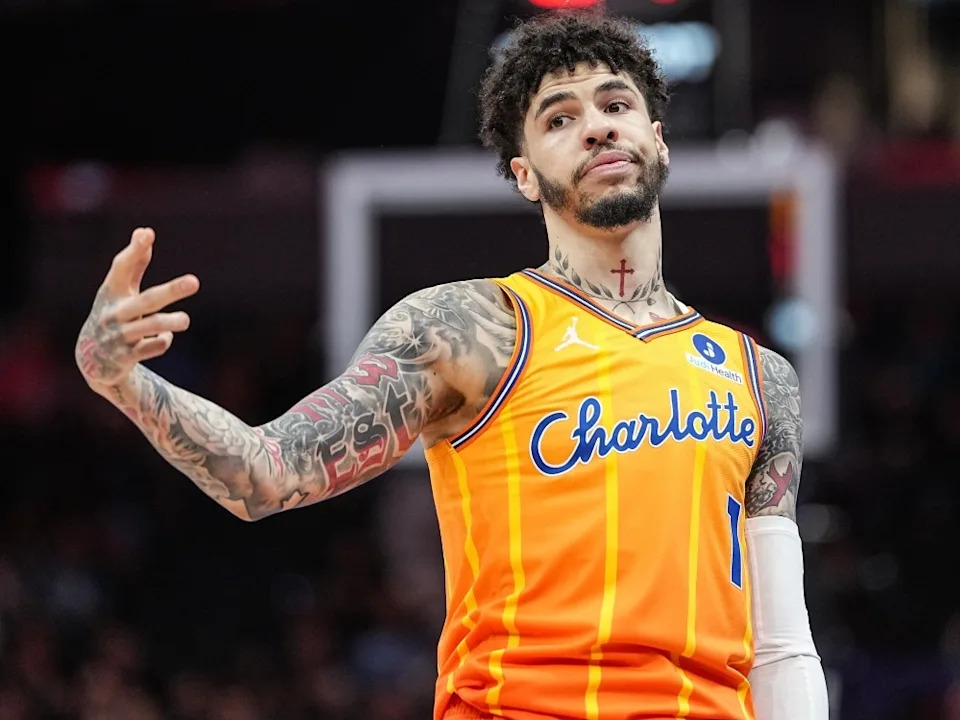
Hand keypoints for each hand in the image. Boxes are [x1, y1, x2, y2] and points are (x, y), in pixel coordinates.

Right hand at [75, 227, 199, 389]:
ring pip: (150, 326)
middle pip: (146, 299)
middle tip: (195, 282)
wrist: (92, 359)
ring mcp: (119, 335)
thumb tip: (145, 231)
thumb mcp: (119, 290)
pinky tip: (164, 338)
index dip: (134, 250)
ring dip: (171, 322)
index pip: (121, 267)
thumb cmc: (114, 314)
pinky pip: (152, 348)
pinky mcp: (125, 356)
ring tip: (185, 320)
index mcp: (112, 292)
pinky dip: (163, 341)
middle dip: (171, 290)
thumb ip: (134, 263)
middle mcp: (114, 312)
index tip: (148, 234)